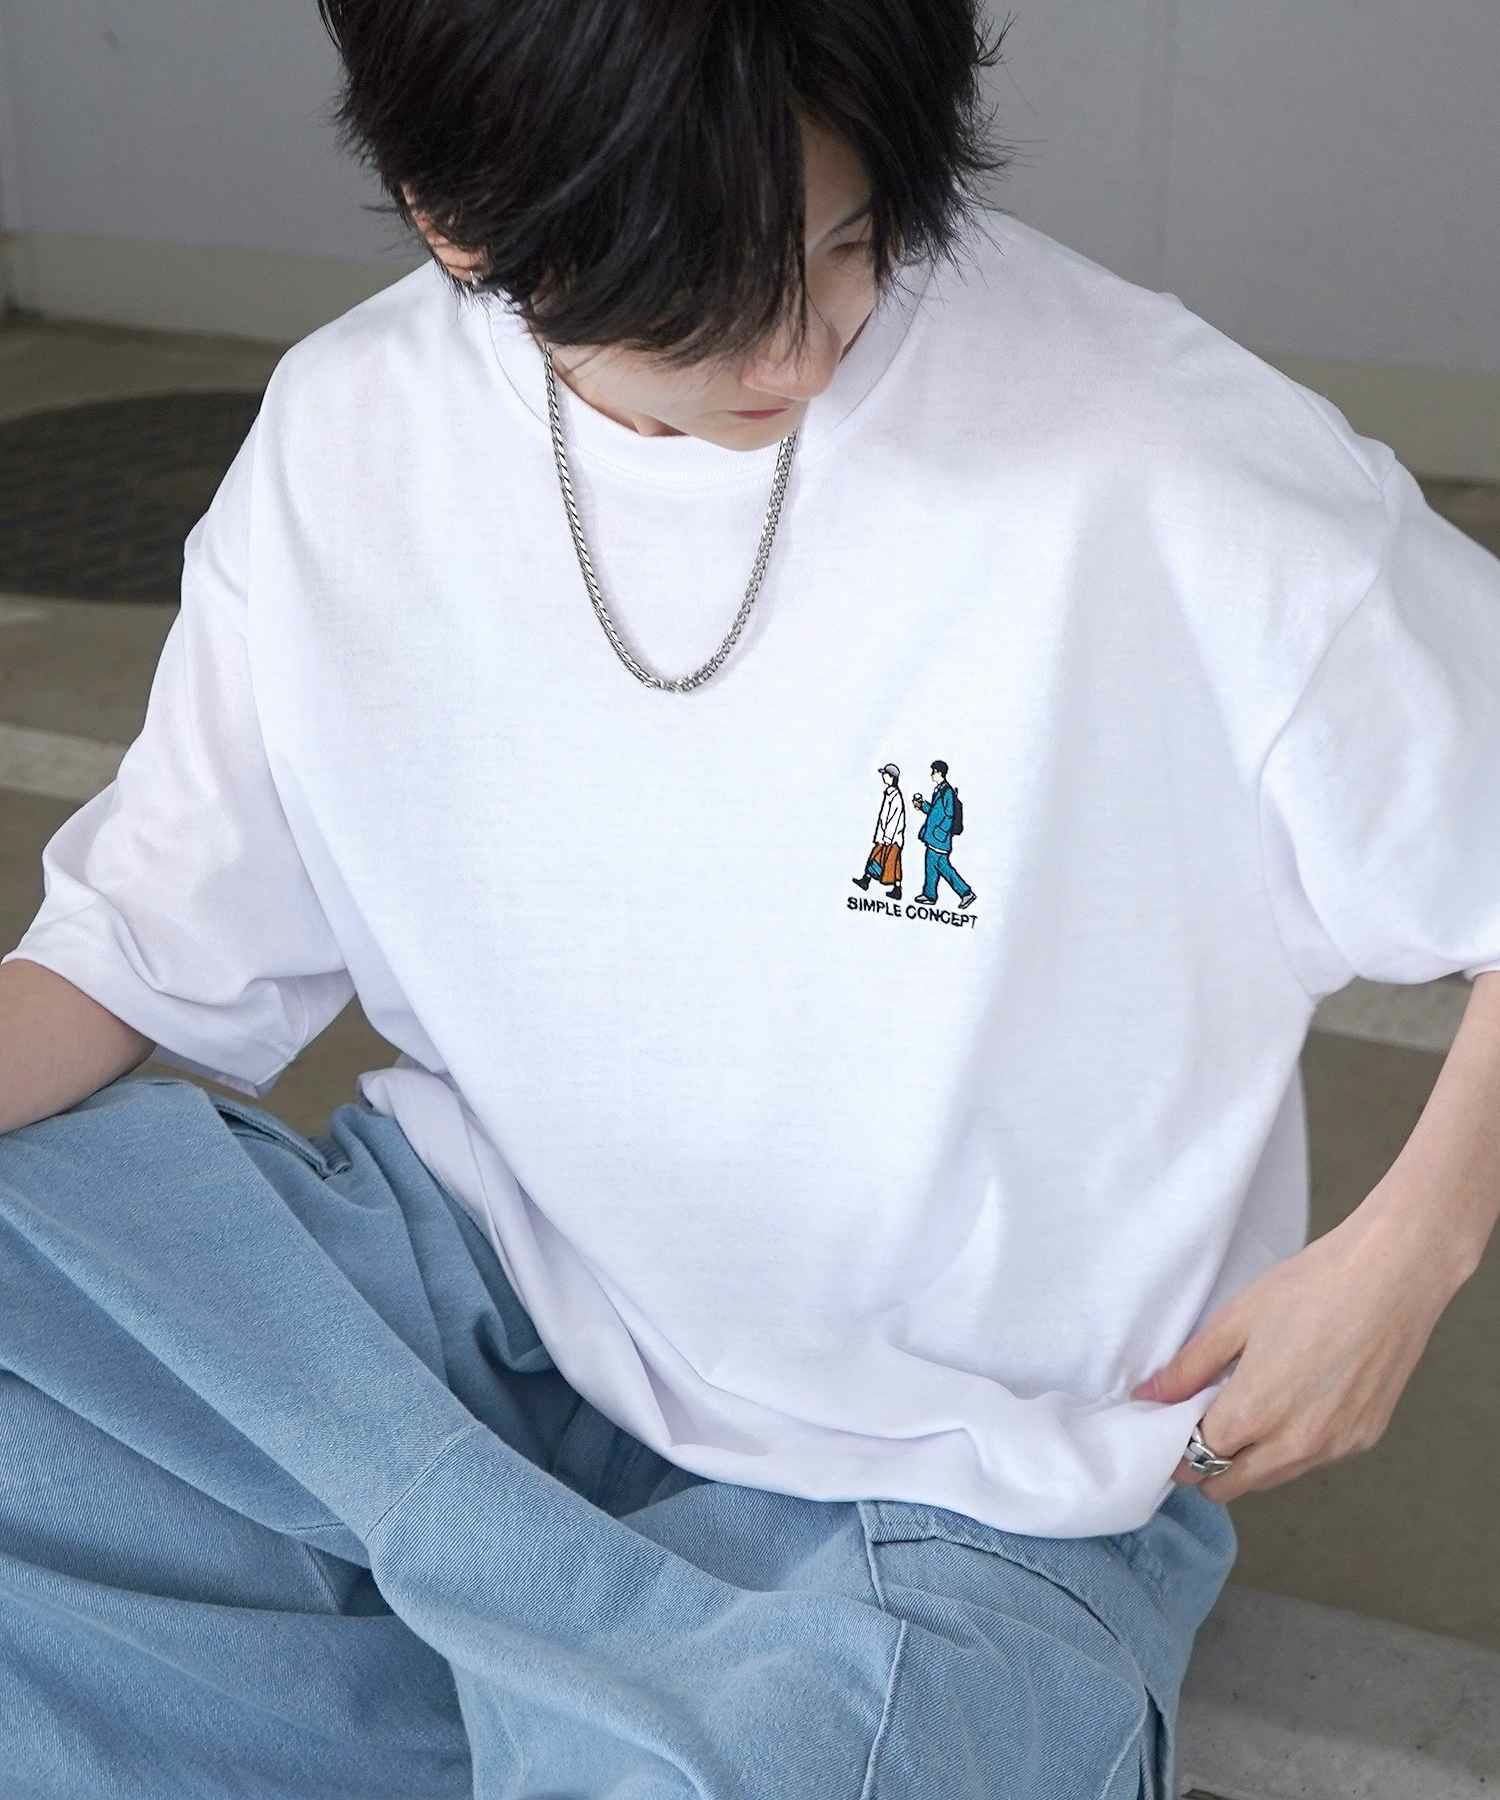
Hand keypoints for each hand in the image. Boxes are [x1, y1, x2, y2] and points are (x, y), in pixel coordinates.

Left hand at [1129, 1177, 1469, 1502]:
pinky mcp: (1364, 1439)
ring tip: (1245, 1409)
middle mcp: (1295, 1444)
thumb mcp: (1235, 1320)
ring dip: (1250, 1460)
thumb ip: (1188, 1368)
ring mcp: (1334, 1447)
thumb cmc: (1310, 1288)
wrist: (1391, 1278)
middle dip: (1208, 1466)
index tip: (1171, 1428)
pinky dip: (1292, 1446)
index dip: (1178, 1447)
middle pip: (1233, 1484)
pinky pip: (1313, 1459)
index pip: (1198, 1459)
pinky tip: (1291, 1404)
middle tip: (1201, 1425)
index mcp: (1254, 1413)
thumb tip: (1148, 1398)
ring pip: (1274, 1477)